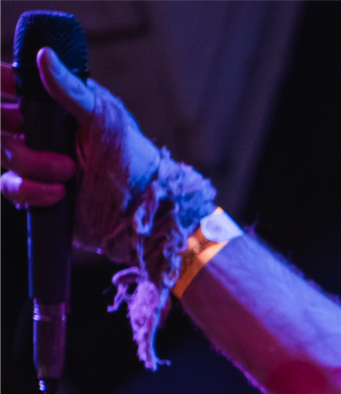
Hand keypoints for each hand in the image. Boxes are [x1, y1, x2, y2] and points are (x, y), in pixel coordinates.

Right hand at [0, 48, 161, 251]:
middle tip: (33, 133)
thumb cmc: (131, 155)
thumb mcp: (103, 119)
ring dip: (28, 162)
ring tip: (69, 170)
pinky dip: (29, 190)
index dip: (0, 81)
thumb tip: (45, 56)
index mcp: (50, 103)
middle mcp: (36, 128)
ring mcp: (32, 159)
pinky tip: (58, 193)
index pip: (8, 83)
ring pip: (2, 152)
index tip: (5, 85)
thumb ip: (72, 91)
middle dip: (6, 126)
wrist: (143, 207)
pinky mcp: (34, 190)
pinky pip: (10, 187)